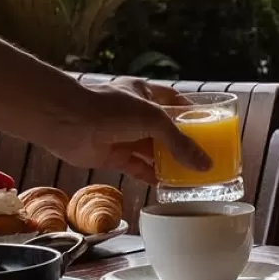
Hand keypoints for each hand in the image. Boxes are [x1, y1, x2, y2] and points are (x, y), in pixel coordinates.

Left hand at [43, 82, 212, 184]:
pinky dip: (152, 176)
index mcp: (146, 94)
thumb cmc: (108, 108)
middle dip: (184, 144)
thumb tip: (203, 164)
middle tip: (204, 159)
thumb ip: (179, 142)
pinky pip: (138, 167)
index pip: (176, 103)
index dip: (193, 115)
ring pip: (153, 151)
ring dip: (170, 163)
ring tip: (192, 176)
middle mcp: (136, 114)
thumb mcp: (153, 119)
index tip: (211, 129)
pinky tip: (168, 185)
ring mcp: (125, 135)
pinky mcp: (114, 155)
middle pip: (166, 131)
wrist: (66, 120)